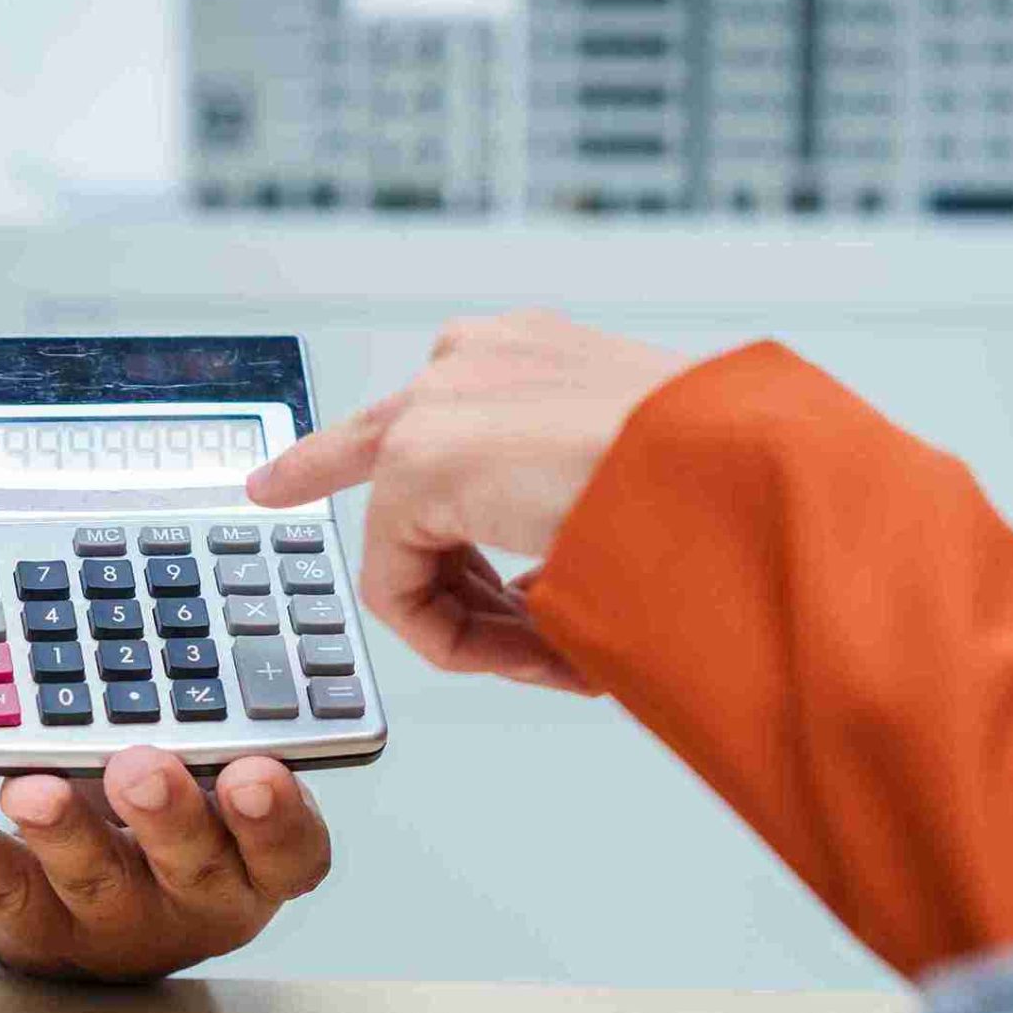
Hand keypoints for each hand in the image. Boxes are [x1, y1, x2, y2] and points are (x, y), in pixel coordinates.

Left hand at [0, 748, 329, 980]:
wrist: (98, 925)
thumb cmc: (172, 826)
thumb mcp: (212, 780)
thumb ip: (218, 721)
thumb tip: (208, 606)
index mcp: (254, 860)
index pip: (290, 851)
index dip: (278, 820)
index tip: (255, 774)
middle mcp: (193, 895)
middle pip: (193, 865)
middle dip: (167, 814)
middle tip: (141, 769)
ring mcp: (112, 915)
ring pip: (93, 876)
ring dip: (63, 830)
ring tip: (34, 790)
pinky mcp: (33, 921)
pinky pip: (2, 888)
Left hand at [246, 309, 694, 689]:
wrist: (733, 464)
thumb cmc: (721, 475)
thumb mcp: (638, 475)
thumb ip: (568, 504)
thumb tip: (548, 582)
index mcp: (528, 351)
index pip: (423, 406)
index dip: (352, 463)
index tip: (279, 486)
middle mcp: (471, 361)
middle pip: (382, 466)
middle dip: (449, 581)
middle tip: (522, 648)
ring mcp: (438, 404)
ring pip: (406, 547)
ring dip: (480, 622)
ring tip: (565, 661)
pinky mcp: (416, 464)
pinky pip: (397, 588)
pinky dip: (456, 638)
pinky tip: (535, 654)